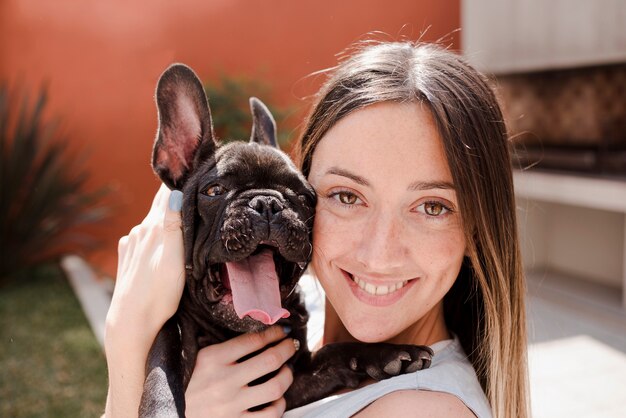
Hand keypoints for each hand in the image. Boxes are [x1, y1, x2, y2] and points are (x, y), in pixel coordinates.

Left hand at [106, 183, 184, 348]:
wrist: (131, 323)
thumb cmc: (158, 293)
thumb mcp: (173, 257)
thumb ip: (172, 223)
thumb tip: (175, 191)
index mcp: (151, 228)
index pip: (167, 194)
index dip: (181, 180)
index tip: (195, 166)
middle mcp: (138, 232)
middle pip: (160, 206)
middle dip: (176, 197)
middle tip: (197, 187)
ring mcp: (131, 245)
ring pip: (153, 223)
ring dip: (167, 217)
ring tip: (185, 214)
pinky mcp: (128, 258)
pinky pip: (146, 238)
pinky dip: (158, 233)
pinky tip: (165, 240)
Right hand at [185, 325, 297, 417]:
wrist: (169, 414)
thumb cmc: (185, 384)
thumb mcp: (197, 359)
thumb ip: (222, 347)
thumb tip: (257, 333)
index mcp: (212, 359)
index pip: (253, 340)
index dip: (274, 333)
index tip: (282, 330)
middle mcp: (223, 381)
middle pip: (270, 359)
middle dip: (287, 349)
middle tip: (291, 345)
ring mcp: (230, 405)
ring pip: (275, 387)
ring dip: (287, 376)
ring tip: (286, 370)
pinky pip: (270, 415)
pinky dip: (279, 404)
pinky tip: (277, 398)